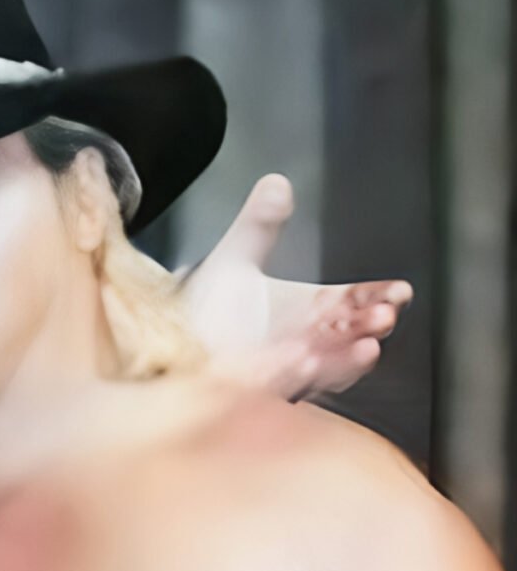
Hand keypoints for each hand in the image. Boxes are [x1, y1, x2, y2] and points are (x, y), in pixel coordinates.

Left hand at [175, 174, 408, 400]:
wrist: (170, 337)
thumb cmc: (212, 304)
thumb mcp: (237, 257)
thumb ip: (259, 222)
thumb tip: (275, 182)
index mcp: (314, 307)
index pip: (358, 300)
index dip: (382, 296)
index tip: (400, 292)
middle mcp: (307, 339)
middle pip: (351, 334)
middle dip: (371, 327)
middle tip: (384, 317)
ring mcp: (285, 366)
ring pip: (325, 366)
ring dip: (347, 360)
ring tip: (365, 349)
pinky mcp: (256, 387)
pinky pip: (279, 384)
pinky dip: (294, 375)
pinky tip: (304, 365)